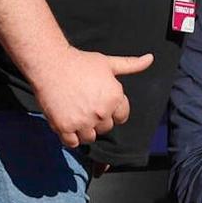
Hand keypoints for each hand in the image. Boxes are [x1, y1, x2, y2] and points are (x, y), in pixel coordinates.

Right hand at [28, 45, 151, 148]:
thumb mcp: (108, 63)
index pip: (121, 117)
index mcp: (115, 98)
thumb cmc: (81, 62)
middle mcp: (101, 112)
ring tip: (76, 114)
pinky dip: (71, 137)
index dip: (112, 110)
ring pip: (90, 138)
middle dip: (98, 119)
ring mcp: (83, 122)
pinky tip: (68, 123)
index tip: (100, 102)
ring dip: (84, 130)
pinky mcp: (65, 127)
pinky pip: (73, 143)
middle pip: (105, 128)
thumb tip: (150, 59)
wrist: (50, 64)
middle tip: (85, 105)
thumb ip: (131, 65)